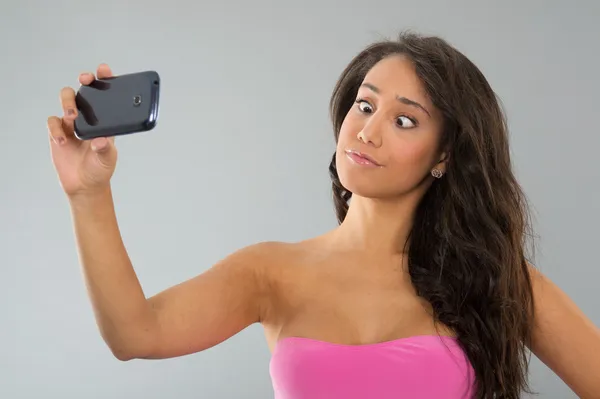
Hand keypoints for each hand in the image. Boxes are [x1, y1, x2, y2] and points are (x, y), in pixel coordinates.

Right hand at [47, 64, 117, 197]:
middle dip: (84, 82)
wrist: (84, 185)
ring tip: (73, 116)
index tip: (104, 70)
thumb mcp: (108, 159)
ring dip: (68, 103)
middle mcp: (89, 117)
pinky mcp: (58, 132)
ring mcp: (72, 124)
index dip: (104, 79)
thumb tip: (101, 140)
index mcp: (105, 120)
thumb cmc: (100, 169)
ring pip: (67, 101)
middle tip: (85, 80)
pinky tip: (64, 141)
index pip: (105, 95)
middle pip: (84, 91)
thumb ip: (105, 149)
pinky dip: (56, 128)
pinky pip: (53, 121)